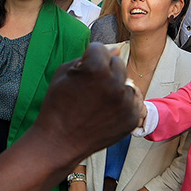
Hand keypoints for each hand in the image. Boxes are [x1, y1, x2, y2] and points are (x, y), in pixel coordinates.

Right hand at [31, 43, 141, 163]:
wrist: (59, 142)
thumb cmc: (57, 105)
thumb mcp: (64, 73)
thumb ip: (90, 56)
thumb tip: (116, 48)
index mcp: (96, 69)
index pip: (100, 49)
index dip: (87, 59)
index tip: (80, 74)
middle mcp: (115, 83)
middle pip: (117, 63)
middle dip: (105, 71)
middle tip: (89, 88)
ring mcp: (126, 102)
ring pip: (126, 83)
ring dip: (115, 87)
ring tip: (97, 103)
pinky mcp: (132, 118)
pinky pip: (132, 101)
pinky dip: (121, 104)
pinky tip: (105, 113)